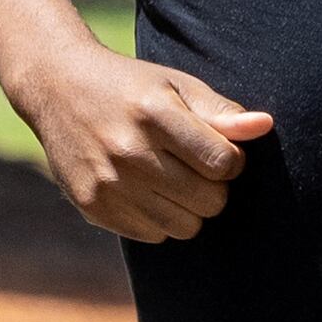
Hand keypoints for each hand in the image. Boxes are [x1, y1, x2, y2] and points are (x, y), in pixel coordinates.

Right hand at [16, 40, 272, 241]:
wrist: (57, 87)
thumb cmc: (130, 87)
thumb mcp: (176, 86)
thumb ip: (220, 112)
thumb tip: (265, 126)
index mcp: (155, 113)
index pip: (223, 163)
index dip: (230, 161)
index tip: (215, 150)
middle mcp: (129, 150)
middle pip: (209, 200)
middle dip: (212, 187)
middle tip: (193, 167)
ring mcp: (108, 182)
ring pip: (185, 227)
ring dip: (188, 208)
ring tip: (170, 180)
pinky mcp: (92, 206)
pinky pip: (153, 236)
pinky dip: (158, 218)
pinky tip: (143, 190)